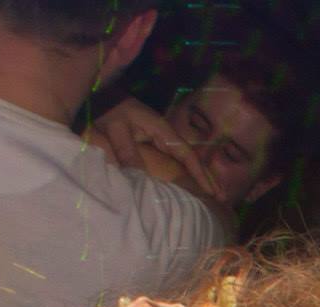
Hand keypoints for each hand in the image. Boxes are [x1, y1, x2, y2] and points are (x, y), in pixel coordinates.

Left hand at [89, 98, 223, 203]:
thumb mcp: (116, 129)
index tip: (212, 192)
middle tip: (221, 198)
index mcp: (161, 130)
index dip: (200, 173)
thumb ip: (127, 151)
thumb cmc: (107, 110)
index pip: (186, 154)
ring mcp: (159, 138)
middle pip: (191, 158)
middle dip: (206, 177)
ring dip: (197, 176)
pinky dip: (183, 172)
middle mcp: (165, 134)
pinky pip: (172, 160)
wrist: (98, 95)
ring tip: (210, 195)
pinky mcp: (152, 142)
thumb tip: (140, 178)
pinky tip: (186, 184)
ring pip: (183, 160)